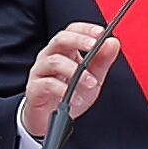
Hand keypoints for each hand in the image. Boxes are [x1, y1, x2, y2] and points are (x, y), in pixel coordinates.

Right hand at [22, 22, 121, 139]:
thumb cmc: (70, 94)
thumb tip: (113, 42)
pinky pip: (47, 84)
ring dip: (76, 71)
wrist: (49, 119)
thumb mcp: (93, 78)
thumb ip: (102, 61)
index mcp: (65, 51)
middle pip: (60, 39)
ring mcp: (40, 71)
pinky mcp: (34, 88)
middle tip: (94, 46)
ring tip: (91, 83)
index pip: (72, 31)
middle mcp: (50, 57)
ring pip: (54, 61)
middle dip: (78, 40)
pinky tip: (76, 98)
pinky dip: (64, 90)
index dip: (85, 29)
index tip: (101, 32)